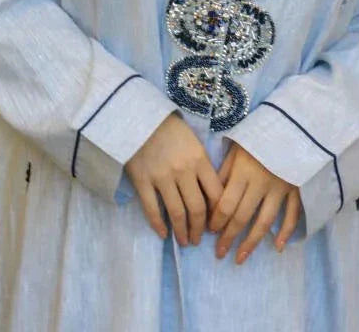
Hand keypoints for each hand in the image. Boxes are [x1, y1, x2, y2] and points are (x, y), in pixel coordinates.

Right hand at [125, 113, 223, 247]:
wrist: (140, 117)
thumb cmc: (171, 129)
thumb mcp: (194, 142)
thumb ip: (203, 166)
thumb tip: (211, 193)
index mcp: (200, 160)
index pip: (216, 194)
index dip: (218, 214)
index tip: (216, 225)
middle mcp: (183, 171)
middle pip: (197, 208)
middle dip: (199, 229)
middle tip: (198, 240)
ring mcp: (162, 177)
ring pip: (176, 212)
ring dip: (181, 231)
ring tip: (184, 241)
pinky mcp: (142, 180)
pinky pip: (152, 208)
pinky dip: (158, 224)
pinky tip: (162, 233)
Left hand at [208, 142, 301, 263]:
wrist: (293, 124)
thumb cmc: (259, 135)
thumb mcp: (237, 146)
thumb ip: (224, 170)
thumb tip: (211, 196)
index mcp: (243, 171)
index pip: (226, 204)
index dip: (216, 221)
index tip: (209, 232)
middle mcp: (260, 184)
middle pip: (242, 217)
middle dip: (228, 237)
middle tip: (219, 253)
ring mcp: (280, 188)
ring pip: (264, 222)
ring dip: (251, 242)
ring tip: (240, 258)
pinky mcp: (296, 189)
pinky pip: (292, 215)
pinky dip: (286, 232)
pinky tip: (278, 247)